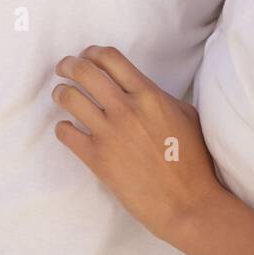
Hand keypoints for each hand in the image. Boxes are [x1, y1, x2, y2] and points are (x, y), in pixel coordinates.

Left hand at [52, 44, 219, 244]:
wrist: (187, 202)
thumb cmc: (193, 160)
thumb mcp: (185, 115)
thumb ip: (159, 97)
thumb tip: (141, 89)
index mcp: (149, 94)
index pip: (111, 58)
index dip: (93, 52)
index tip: (87, 56)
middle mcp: (126, 108)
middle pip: (84, 71)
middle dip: (68, 65)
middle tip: (63, 68)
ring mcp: (109, 133)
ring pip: (69, 98)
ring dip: (61, 93)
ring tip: (61, 95)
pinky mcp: (97, 159)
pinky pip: (66, 134)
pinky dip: (62, 127)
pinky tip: (68, 128)